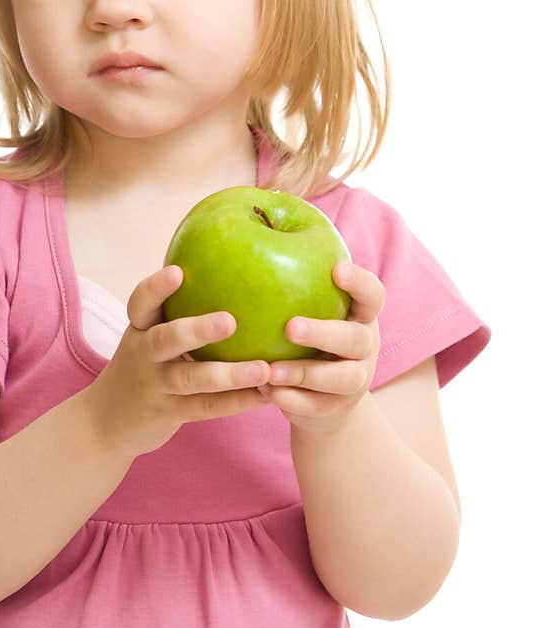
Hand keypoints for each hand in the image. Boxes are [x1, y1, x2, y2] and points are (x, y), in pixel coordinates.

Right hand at [84, 264, 273, 460]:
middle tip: (230, 321)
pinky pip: (204, 407)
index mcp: (139, 329)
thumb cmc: (142, 365)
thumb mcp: (146, 336)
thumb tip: (224, 266)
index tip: (177, 271)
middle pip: (165, 340)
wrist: (104, 420)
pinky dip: (235, 402)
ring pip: (190, 379)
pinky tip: (265, 395)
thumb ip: (174, 310)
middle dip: (197, 331)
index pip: (140, 303)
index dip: (156, 287)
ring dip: (229, 375)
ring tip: (263, 369)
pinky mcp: (167, 413)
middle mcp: (143, 355)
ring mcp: (154, 385)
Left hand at [259, 261, 384, 434]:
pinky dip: (293, 401)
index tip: (336, 269)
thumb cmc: (303, 335)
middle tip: (291, 327)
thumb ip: (290, 276)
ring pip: (340, 378)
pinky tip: (266, 392)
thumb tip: (255, 218)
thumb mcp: (305, 304)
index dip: (359, 282)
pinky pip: (318, 407)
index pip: (373, 294)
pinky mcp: (337, 409)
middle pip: (355, 339)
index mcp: (359, 314)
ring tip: (270, 371)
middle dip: (325, 332)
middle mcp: (365, 345)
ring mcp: (355, 379)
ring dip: (305, 374)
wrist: (321, 398)